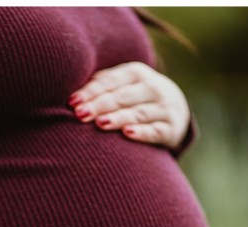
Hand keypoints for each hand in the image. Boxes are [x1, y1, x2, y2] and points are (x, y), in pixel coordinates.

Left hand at [69, 61, 190, 149]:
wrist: (175, 108)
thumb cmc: (136, 95)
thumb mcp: (124, 83)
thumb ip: (102, 83)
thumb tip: (73, 93)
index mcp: (137, 72)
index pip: (111, 81)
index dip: (91, 91)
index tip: (72, 102)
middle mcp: (153, 88)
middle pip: (123, 97)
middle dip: (100, 105)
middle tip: (80, 114)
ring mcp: (164, 108)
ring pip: (138, 113)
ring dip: (118, 118)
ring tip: (100, 123)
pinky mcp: (170, 129)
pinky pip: (155, 131)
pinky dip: (142, 132)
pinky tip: (127, 133)